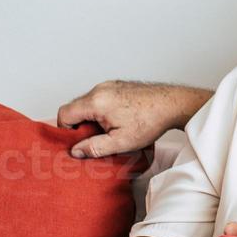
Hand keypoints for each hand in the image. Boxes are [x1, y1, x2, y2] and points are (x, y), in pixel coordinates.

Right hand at [58, 80, 208, 158]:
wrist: (173, 104)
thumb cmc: (150, 121)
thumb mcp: (121, 142)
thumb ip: (94, 147)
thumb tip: (76, 151)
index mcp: (96, 101)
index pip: (64, 113)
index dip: (66, 130)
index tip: (79, 140)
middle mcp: (100, 89)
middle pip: (75, 107)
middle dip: (80, 125)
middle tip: (96, 138)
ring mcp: (110, 85)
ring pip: (88, 103)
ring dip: (92, 118)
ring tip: (110, 130)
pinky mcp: (118, 85)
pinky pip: (100, 98)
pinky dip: (102, 110)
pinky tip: (118, 121)